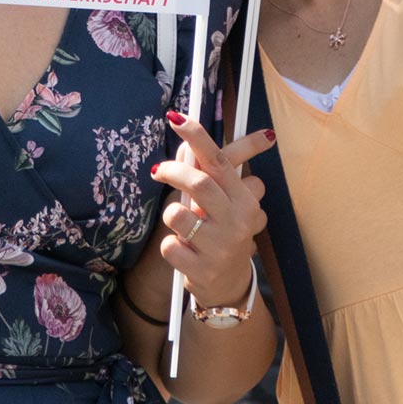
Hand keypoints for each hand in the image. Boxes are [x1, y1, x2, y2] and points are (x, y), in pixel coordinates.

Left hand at [152, 111, 274, 308]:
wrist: (228, 285)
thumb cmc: (223, 233)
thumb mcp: (226, 204)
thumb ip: (210, 174)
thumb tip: (185, 141)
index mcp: (244, 199)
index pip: (220, 161)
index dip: (197, 137)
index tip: (175, 118)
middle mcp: (237, 221)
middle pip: (200, 184)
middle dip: (173, 171)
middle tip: (158, 170)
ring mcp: (221, 247)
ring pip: (177, 214)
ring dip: (170, 213)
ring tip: (178, 221)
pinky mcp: (202, 270)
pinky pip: (169, 246)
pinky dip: (169, 245)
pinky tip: (182, 251)